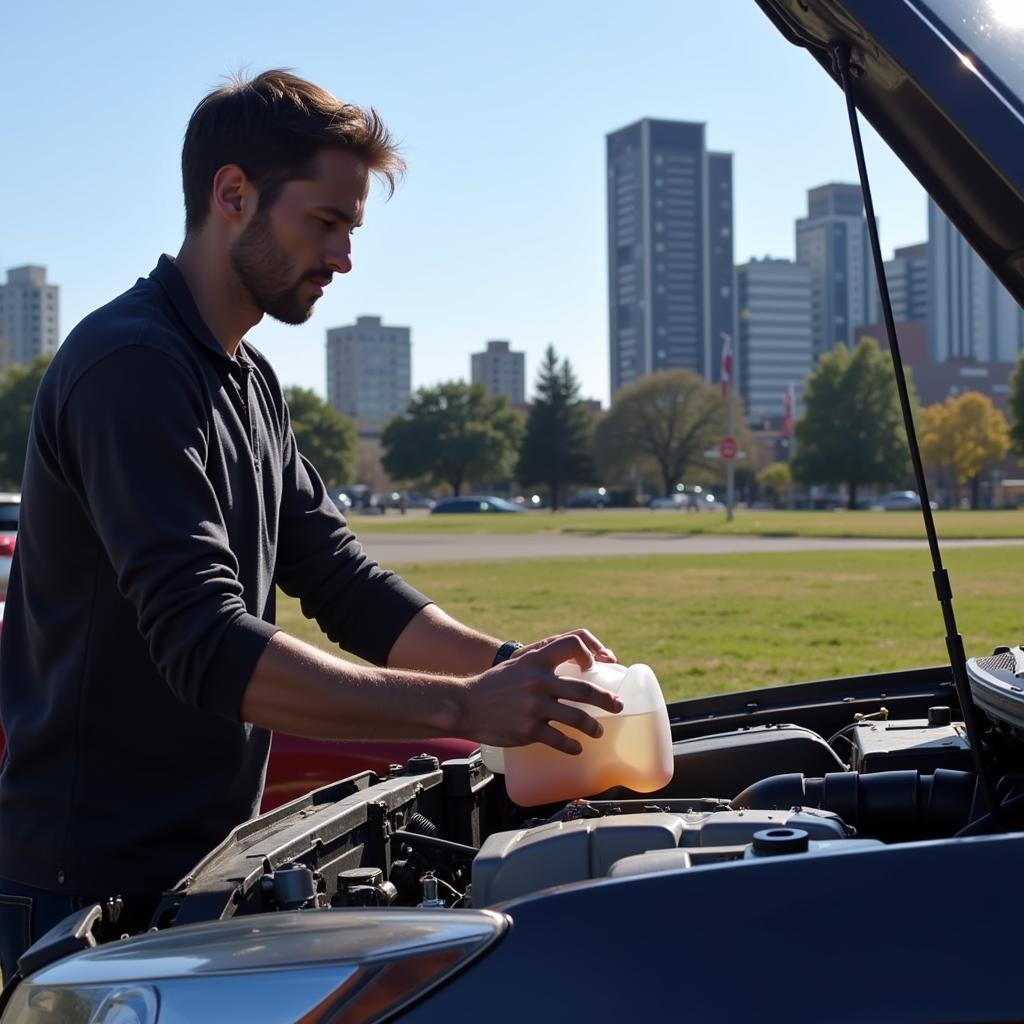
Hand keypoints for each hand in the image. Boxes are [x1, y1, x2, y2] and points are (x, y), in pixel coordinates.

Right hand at [461, 634, 622, 754]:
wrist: (464, 705)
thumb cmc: (493, 684)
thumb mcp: (517, 664)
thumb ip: (541, 662)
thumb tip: (571, 666)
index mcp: (536, 660)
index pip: (573, 643)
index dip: (590, 653)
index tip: (595, 667)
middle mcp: (538, 681)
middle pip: (585, 689)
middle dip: (607, 699)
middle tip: (618, 705)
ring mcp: (534, 707)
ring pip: (577, 717)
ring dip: (593, 726)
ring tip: (598, 730)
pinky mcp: (528, 730)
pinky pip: (559, 739)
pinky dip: (572, 745)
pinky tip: (576, 747)